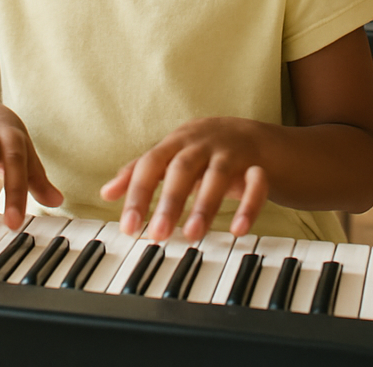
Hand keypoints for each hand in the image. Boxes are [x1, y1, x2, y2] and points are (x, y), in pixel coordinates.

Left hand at [100, 117, 268, 242]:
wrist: (264, 137)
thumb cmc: (211, 150)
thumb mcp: (175, 155)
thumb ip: (142, 171)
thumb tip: (107, 192)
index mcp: (179, 141)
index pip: (152, 163)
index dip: (138, 193)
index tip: (128, 227)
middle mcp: (204, 142)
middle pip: (183, 166)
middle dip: (169, 200)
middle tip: (157, 234)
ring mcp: (234, 151)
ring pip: (217, 174)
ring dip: (204, 205)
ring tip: (192, 235)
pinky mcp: (262, 165)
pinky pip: (256, 183)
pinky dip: (249, 206)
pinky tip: (240, 230)